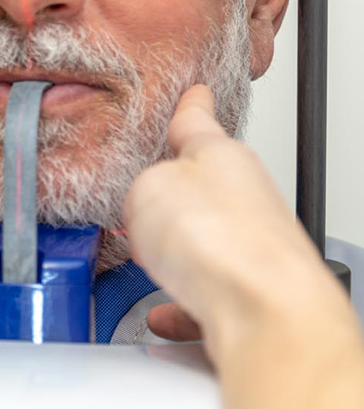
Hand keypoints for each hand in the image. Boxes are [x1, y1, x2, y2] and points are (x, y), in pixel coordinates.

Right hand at [123, 85, 344, 360]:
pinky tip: (161, 314)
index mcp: (221, 158)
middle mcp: (245, 199)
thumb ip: (141, 185)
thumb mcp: (150, 186)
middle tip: (143, 197)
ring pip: (205, 246)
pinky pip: (204, 298)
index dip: (191, 106)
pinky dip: (179, 306)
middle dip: (172, 196)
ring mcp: (251, 250)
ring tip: (147, 262)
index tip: (196, 93)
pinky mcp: (249, 297)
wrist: (266, 315)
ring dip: (174, 255)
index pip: (199, 122)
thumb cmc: (223, 242)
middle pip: (205, 188)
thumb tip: (142, 201)